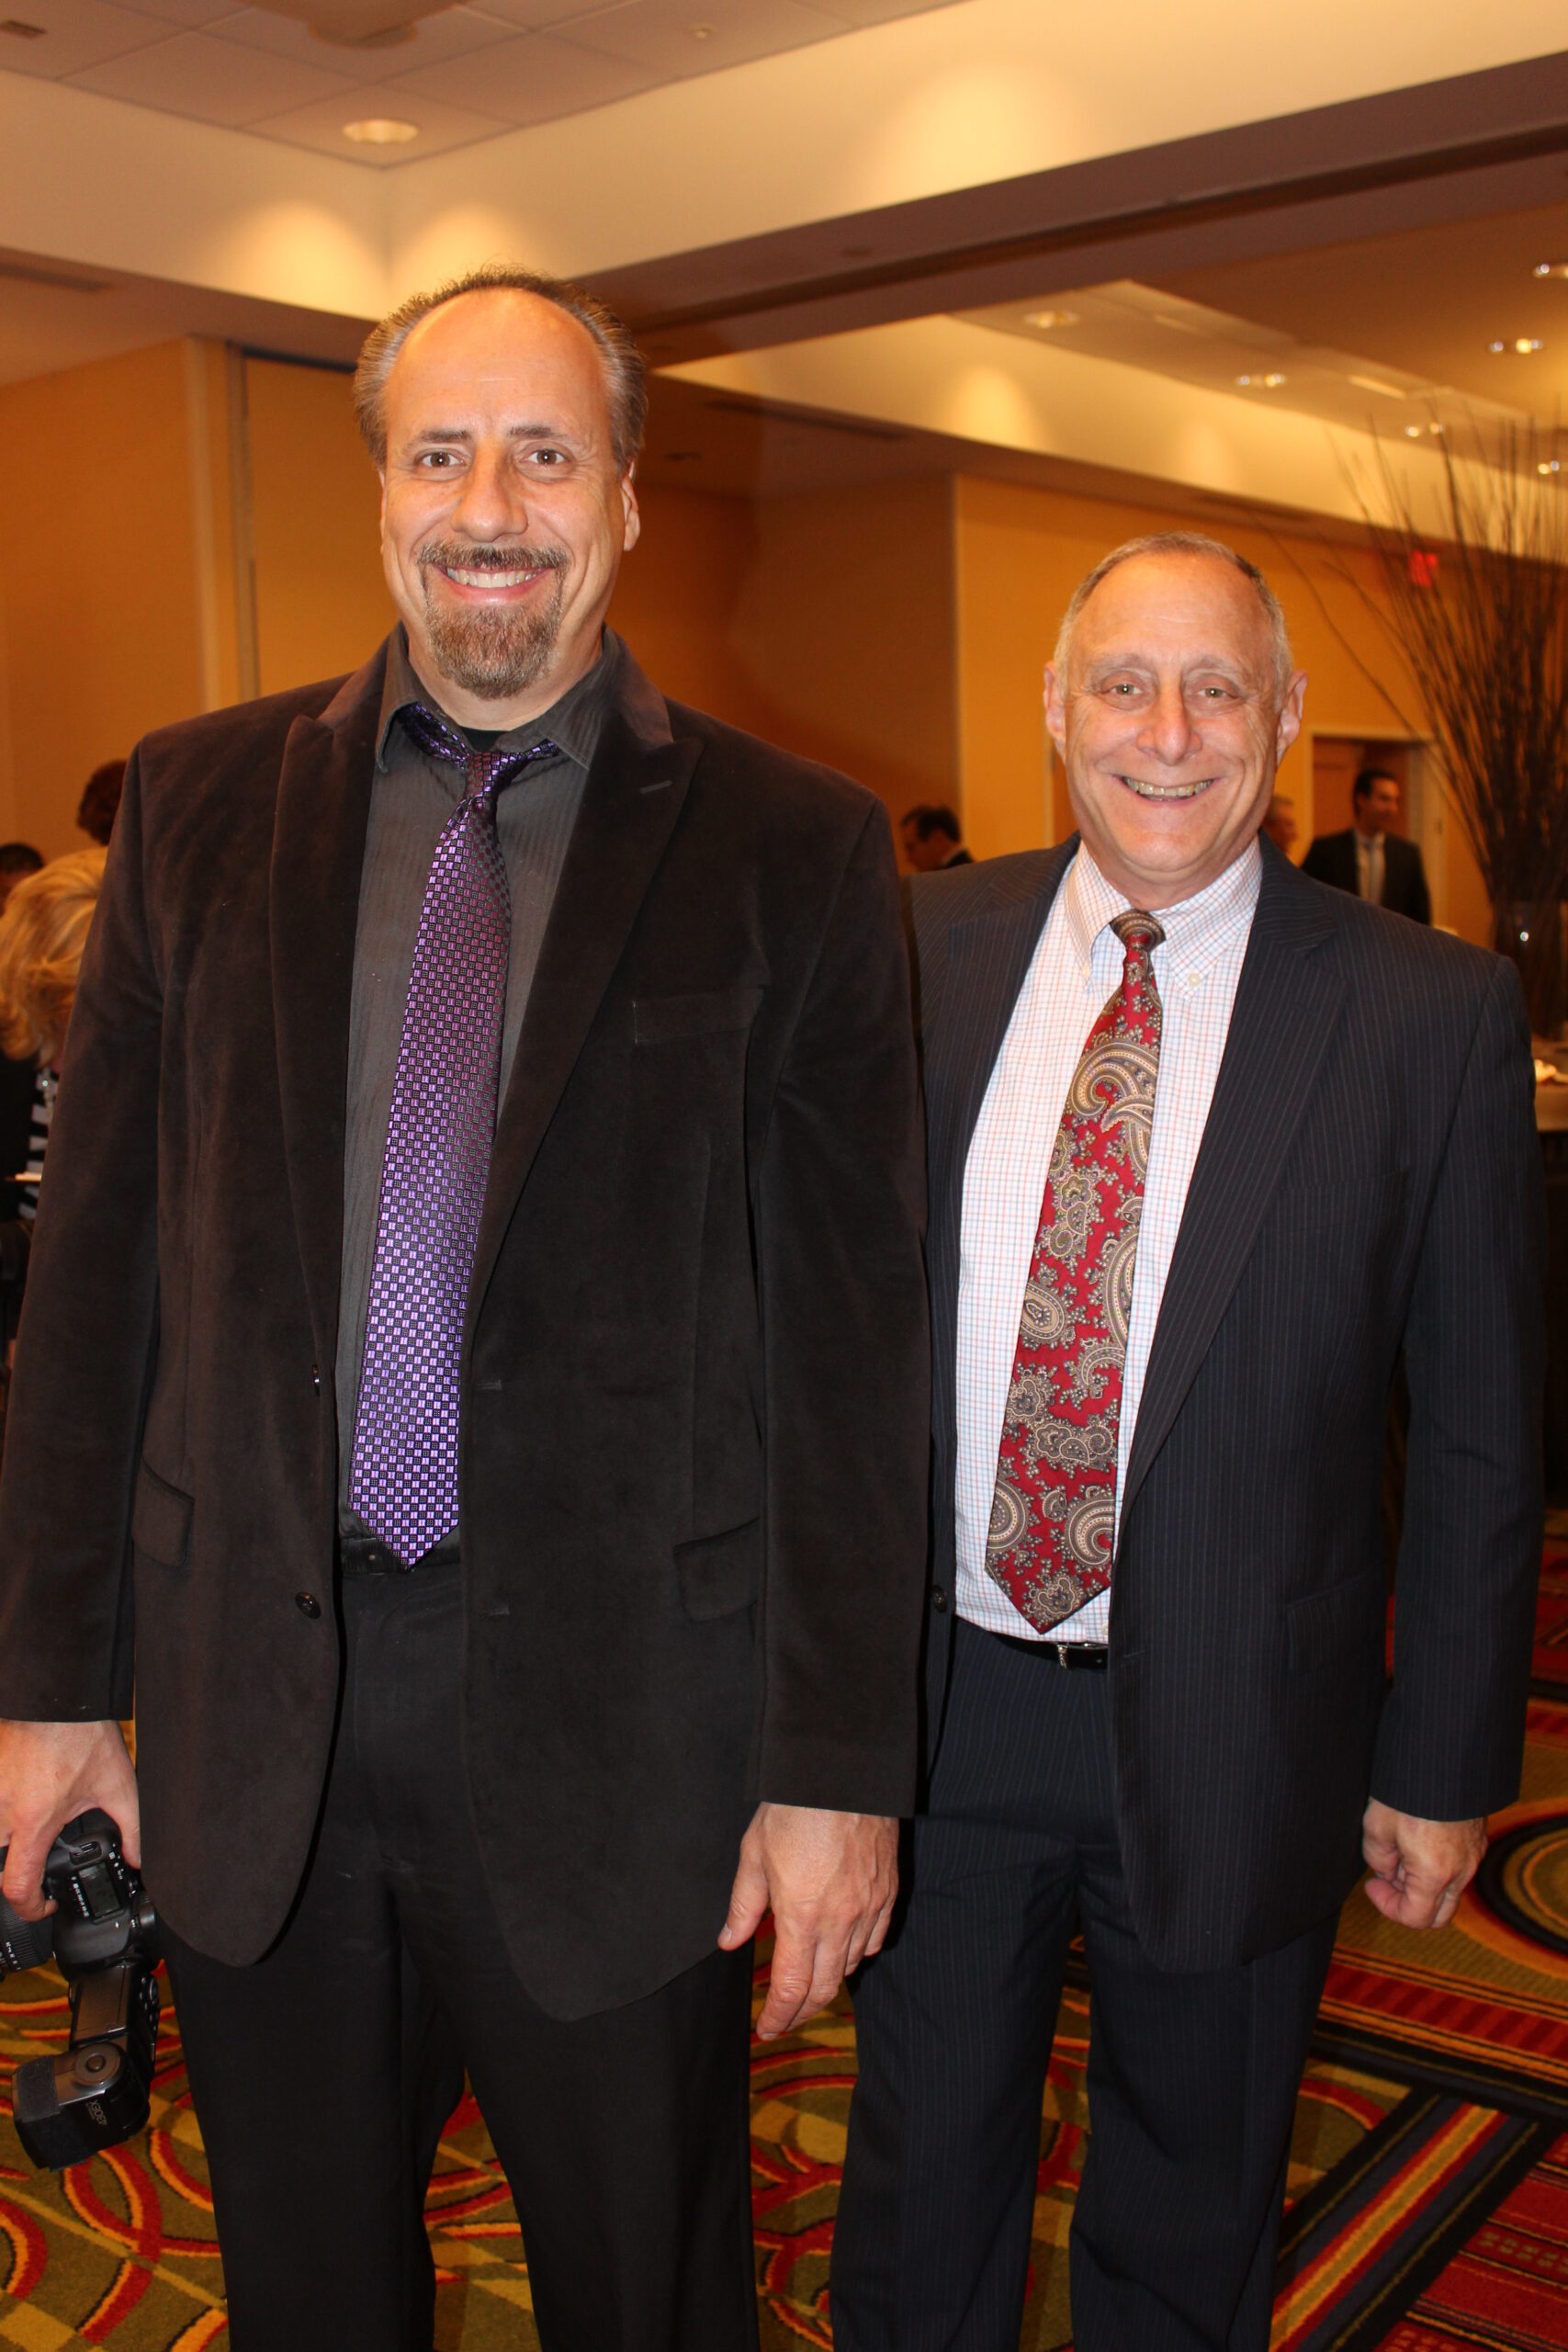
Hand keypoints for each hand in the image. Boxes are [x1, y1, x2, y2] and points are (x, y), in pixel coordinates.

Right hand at [0, 1719, 139, 1922]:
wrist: (59, 1698)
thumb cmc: (82, 1736)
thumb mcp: (118, 1786)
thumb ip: (132, 1827)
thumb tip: (139, 1859)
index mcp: (34, 1821)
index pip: (16, 1886)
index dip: (29, 1908)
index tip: (45, 1904)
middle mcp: (2, 1812)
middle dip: (18, 1873)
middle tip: (43, 1867)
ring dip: (10, 1845)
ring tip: (36, 1833)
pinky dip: (5, 1819)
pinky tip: (26, 1806)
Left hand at [718, 1802, 897, 2038]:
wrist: (842, 1772)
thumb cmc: (795, 1808)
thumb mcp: (754, 1855)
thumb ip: (744, 1906)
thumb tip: (730, 1942)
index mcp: (801, 1916)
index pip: (792, 1988)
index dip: (779, 2016)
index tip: (767, 2028)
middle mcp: (839, 1920)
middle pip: (824, 1988)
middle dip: (802, 2011)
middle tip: (785, 2018)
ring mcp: (868, 1907)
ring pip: (850, 1966)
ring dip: (828, 1983)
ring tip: (809, 1986)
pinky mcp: (887, 1892)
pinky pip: (875, 1940)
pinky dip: (857, 1955)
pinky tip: (844, 1953)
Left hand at [1361, 1798, 1485, 1930]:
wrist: (1444, 1754)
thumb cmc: (1406, 1789)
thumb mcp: (1376, 1825)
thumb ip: (1378, 1858)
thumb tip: (1387, 1871)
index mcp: (1435, 1874)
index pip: (1415, 1918)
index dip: (1387, 1907)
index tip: (1372, 1884)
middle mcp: (1461, 1871)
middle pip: (1439, 1915)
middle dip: (1409, 1903)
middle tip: (1387, 1875)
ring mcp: (1474, 1856)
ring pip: (1449, 1891)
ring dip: (1422, 1884)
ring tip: (1399, 1850)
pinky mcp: (1477, 1840)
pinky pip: (1458, 1869)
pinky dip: (1437, 1868)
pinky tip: (1416, 1838)